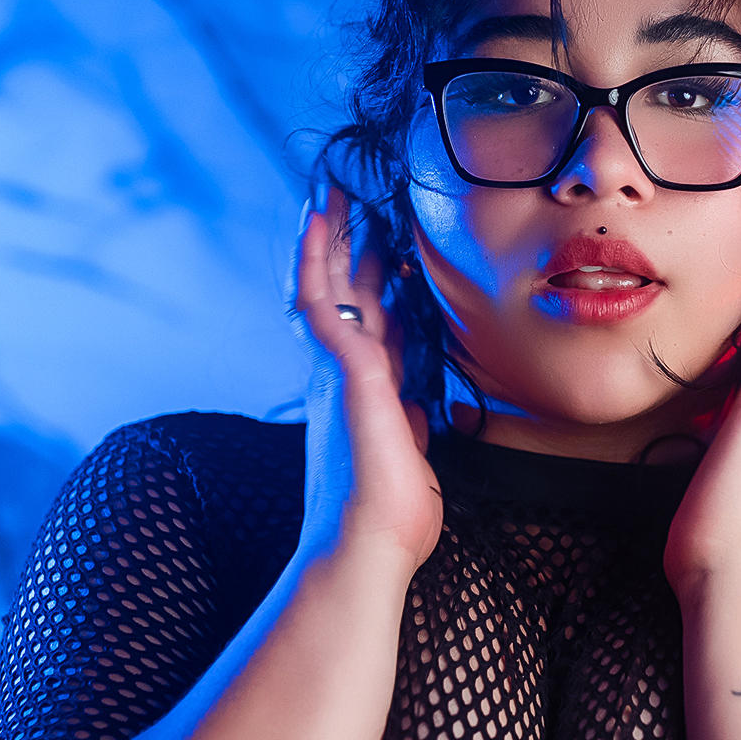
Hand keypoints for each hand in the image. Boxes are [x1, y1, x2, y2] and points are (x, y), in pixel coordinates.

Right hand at [286, 182, 442, 572]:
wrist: (367, 548)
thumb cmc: (389, 514)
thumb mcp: (410, 453)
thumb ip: (411, 421)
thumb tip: (422, 405)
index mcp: (365, 393)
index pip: (370, 322)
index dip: (375, 280)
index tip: (384, 244)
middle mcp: (343, 375)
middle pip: (342, 294)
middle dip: (343, 246)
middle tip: (345, 197)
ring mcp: (339, 371)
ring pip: (325, 287)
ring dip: (325, 238)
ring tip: (327, 191)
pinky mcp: (346, 372)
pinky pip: (323, 301)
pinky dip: (318, 258)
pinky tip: (320, 222)